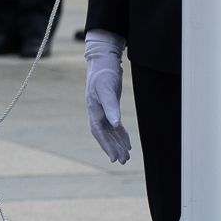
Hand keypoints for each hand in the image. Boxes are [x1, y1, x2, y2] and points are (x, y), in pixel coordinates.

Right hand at [84, 30, 130, 163]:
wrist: (103, 59)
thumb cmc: (104, 72)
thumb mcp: (107, 89)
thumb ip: (111, 107)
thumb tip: (115, 125)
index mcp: (93, 109)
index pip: (98, 131)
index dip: (106, 145)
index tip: (114, 158)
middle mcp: (96, 111)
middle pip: (104, 134)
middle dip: (112, 148)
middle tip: (123, 161)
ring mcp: (102, 108)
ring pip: (109, 130)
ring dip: (117, 143)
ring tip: (126, 156)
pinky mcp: (109, 105)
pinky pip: (114, 124)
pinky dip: (120, 133)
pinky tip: (127, 141)